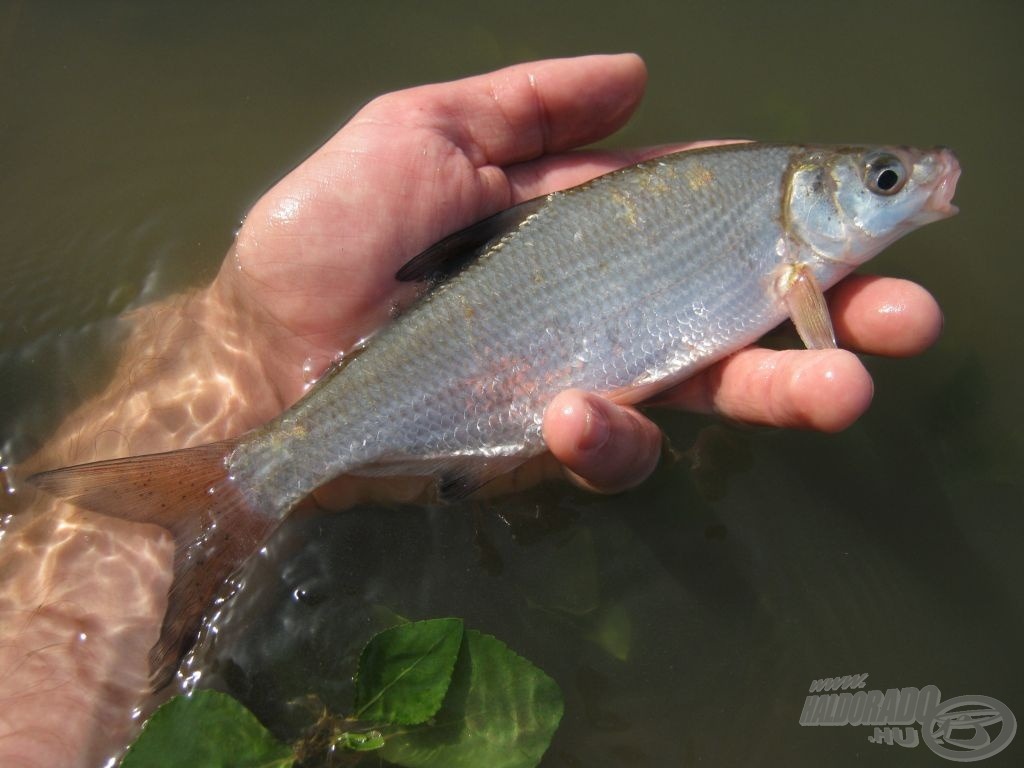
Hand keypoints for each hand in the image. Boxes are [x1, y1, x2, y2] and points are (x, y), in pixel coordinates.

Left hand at [214, 53, 941, 498]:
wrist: (266, 360)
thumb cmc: (329, 236)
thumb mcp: (420, 134)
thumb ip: (527, 107)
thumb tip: (639, 73)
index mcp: (588, 220)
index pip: (711, 210)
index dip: (792, 210)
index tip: (875, 208)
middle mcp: (604, 297)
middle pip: (741, 306)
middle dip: (836, 312)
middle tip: (910, 320)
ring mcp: (584, 372)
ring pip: (708, 389)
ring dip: (784, 389)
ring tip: (840, 390)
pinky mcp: (546, 438)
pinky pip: (610, 444)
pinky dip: (608, 430)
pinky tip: (570, 405)